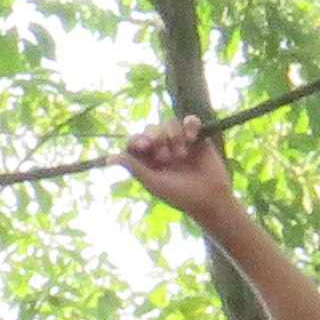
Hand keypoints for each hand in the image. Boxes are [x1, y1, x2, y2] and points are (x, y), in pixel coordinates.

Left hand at [118, 115, 238, 218]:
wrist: (210, 199)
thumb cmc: (180, 196)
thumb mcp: (154, 183)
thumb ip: (134, 168)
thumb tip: (108, 159)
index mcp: (149, 159)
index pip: (137, 141)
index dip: (138, 140)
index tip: (145, 145)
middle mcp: (162, 147)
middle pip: (152, 129)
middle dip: (157, 137)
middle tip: (166, 155)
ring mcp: (180, 140)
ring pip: (170, 123)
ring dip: (174, 135)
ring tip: (182, 154)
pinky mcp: (198, 136)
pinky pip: (190, 120)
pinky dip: (190, 125)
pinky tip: (192, 137)